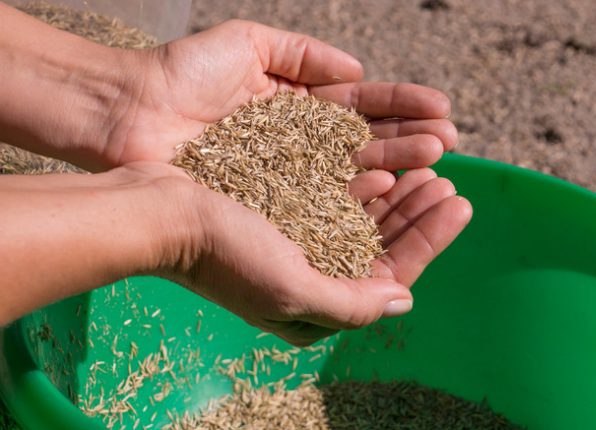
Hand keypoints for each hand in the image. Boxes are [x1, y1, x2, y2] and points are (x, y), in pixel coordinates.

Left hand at [107, 20, 456, 185]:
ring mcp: (288, 175)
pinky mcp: (271, 202)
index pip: (361, 104)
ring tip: (435, 159)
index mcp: (298, 105)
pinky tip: (389, 183)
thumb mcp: (247, 43)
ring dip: (396, 163)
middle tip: (451, 141)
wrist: (127, 113)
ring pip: (352, 169)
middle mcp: (300, 144)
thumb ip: (303, 54)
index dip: (401, 105)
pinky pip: (320, 195)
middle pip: (366, 139)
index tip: (442, 108)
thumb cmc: (181, 74)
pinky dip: (354, 190)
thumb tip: (357, 72)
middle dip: (410, 138)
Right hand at [167, 166, 471, 345]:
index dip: (429, 240)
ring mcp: (298, 243)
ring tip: (429, 165)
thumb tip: (403, 300)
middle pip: (382, 245)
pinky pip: (337, 198)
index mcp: (317, 305)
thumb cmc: (224, 255)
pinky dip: (364, 182)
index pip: (391, 275)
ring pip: (364, 220)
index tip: (459, 203)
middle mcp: (312, 277)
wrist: (161, 213)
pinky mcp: (284, 212)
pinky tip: (384, 164)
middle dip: (419, 214)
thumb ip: (352, 304)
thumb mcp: (293, 291)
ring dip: (399, 194)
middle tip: (449, 179)